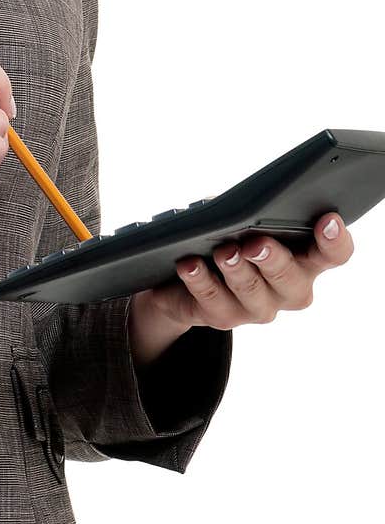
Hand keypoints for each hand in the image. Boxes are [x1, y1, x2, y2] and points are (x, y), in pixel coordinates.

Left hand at [130, 213, 353, 357]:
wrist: (189, 274)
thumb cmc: (231, 235)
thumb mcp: (245, 218)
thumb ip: (254, 212)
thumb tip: (242, 206)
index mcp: (305, 260)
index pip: (333, 254)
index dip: (335, 240)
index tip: (328, 220)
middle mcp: (289, 289)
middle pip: (290, 279)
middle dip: (273, 259)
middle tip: (256, 244)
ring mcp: (257, 308)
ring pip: (251, 292)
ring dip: (236, 270)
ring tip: (223, 252)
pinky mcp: (223, 317)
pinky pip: (212, 300)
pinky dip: (200, 280)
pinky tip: (190, 265)